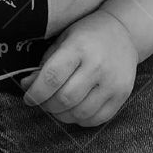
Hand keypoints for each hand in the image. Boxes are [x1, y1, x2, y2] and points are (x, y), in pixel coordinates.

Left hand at [19, 9, 138, 125]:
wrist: (124, 33)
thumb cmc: (87, 36)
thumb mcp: (63, 41)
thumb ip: (45, 64)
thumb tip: (28, 86)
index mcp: (79, 47)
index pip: (52, 77)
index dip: (36, 93)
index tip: (29, 98)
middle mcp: (98, 65)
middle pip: (65, 99)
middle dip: (48, 105)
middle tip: (43, 102)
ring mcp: (113, 82)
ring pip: (80, 113)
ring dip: (62, 115)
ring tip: (58, 107)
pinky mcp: (123, 95)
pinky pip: (97, 119)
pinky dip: (80, 120)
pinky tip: (75, 110)